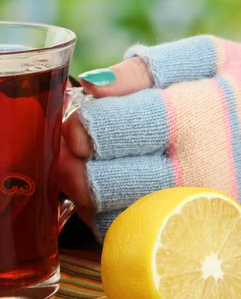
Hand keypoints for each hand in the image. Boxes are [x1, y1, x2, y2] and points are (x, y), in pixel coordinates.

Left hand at [62, 35, 240, 241]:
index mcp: (193, 120)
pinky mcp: (183, 236)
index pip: (105, 130)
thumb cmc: (238, 96)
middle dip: (74, 162)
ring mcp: (187, 214)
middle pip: (96, 182)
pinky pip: (122, 234)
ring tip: (101, 164)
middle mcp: (191, 175)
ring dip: (86, 190)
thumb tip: (91, 85)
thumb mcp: (210, 62)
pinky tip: (120, 188)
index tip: (81, 120)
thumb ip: (147, 67)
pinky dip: (107, 212)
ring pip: (102, 215)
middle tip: (80, 146)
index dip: (80, 126)